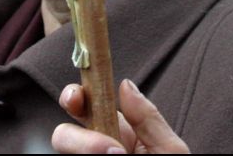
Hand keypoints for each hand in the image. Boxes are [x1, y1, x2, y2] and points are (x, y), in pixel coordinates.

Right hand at [52, 79, 188, 153]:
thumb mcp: (169, 151)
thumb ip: (148, 119)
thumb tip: (125, 84)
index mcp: (118, 133)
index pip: (84, 106)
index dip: (74, 97)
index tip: (77, 99)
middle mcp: (97, 151)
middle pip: (63, 135)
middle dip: (78, 138)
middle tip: (111, 151)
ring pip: (63, 155)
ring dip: (86, 153)